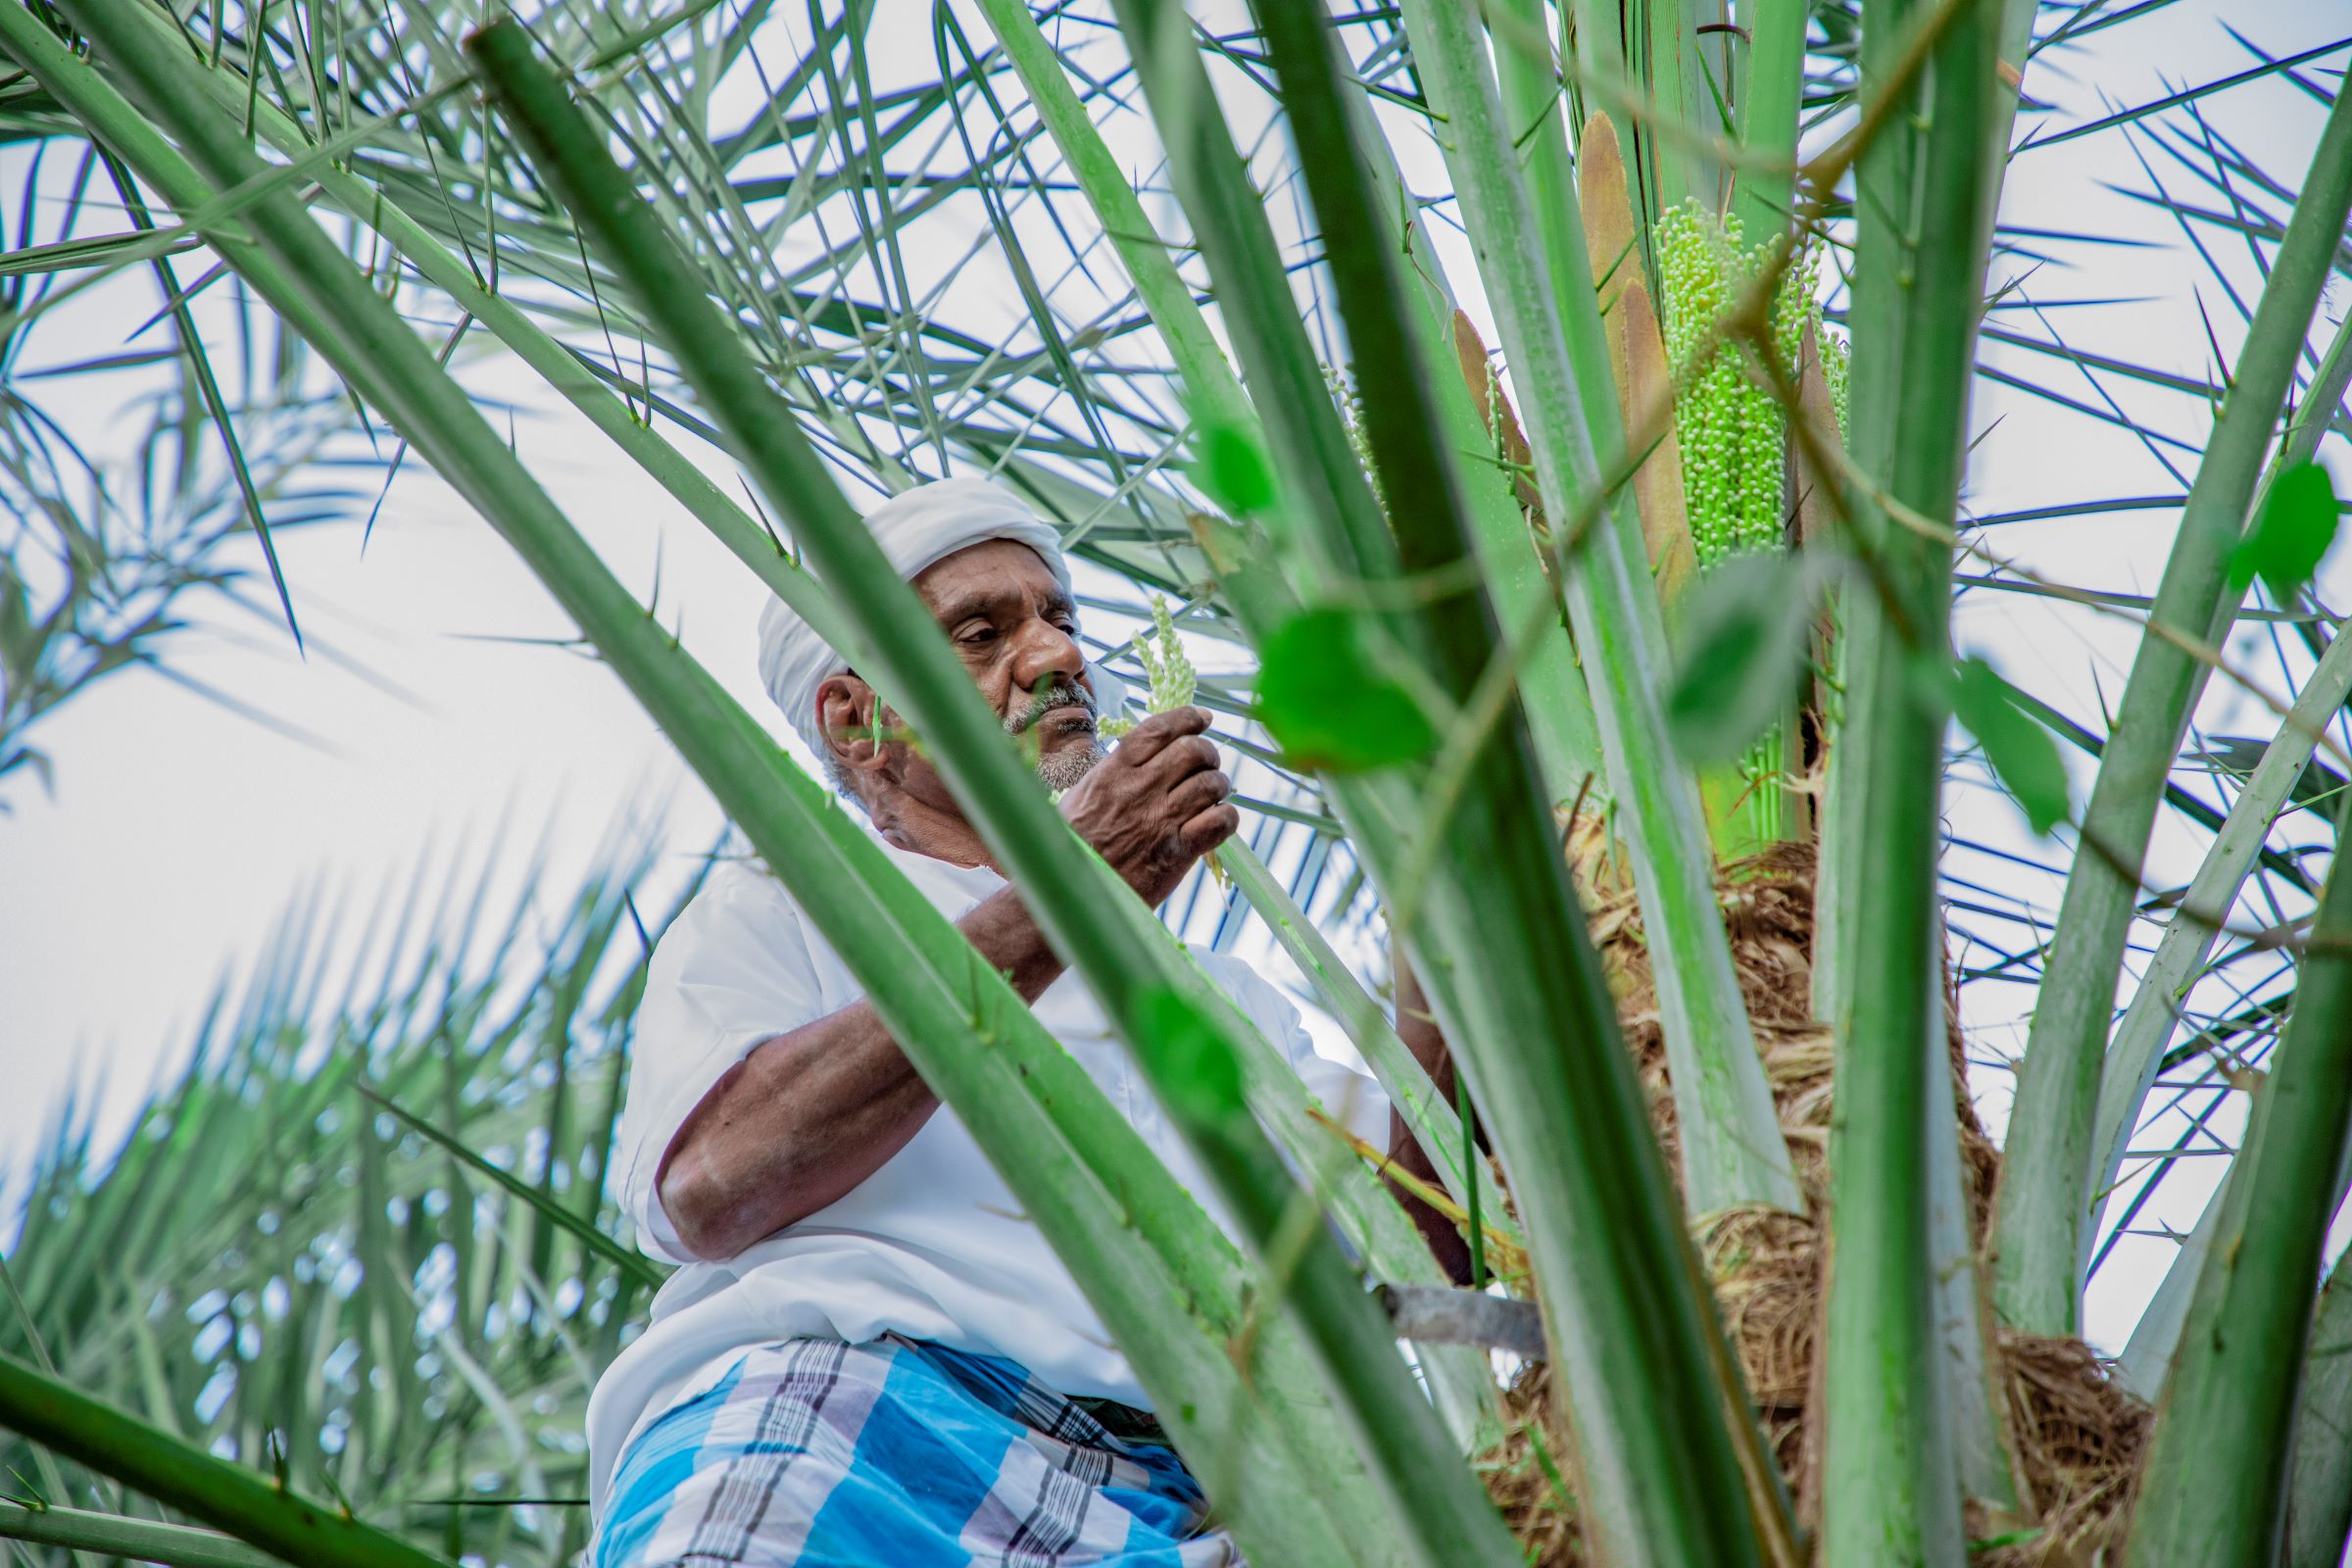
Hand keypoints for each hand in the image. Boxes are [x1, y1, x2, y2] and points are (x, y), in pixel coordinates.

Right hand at [1059, 706, 1237, 905]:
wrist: (1071, 890)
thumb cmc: (1073, 843)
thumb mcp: (1083, 794)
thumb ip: (1115, 770)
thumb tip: (1146, 750)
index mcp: (1114, 771)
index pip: (1160, 728)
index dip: (1188, 718)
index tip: (1201, 718)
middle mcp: (1141, 790)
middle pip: (1193, 750)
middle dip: (1207, 752)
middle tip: (1206, 764)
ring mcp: (1161, 821)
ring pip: (1211, 784)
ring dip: (1218, 785)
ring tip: (1212, 793)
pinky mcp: (1177, 853)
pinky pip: (1220, 822)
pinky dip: (1226, 817)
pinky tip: (1216, 820)